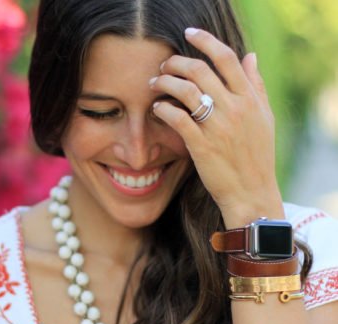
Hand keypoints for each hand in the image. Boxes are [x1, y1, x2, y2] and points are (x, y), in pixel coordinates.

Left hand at [150, 28, 284, 227]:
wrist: (252, 192)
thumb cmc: (257, 156)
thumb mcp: (264, 118)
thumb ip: (256, 86)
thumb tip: (251, 56)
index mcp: (250, 98)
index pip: (227, 58)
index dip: (206, 41)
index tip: (189, 34)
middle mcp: (235, 108)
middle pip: (200, 70)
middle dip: (177, 61)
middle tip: (164, 64)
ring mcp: (218, 126)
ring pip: (186, 90)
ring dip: (166, 81)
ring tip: (155, 82)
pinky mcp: (202, 146)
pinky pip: (178, 118)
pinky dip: (164, 108)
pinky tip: (157, 108)